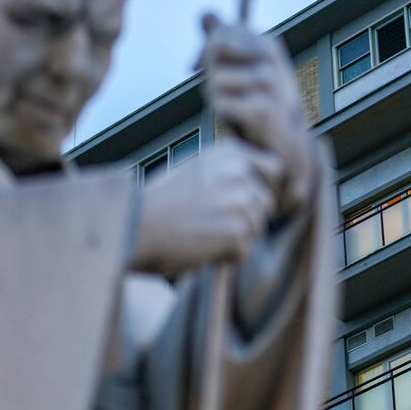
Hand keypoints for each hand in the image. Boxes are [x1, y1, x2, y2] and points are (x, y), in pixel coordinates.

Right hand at [130, 137, 280, 277]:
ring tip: (202, 234)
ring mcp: (241, 201)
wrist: (136, 226)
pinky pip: (245, 251)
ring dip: (235, 238)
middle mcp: (241, 172)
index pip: (274, 169)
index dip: (264, 189)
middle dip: (247, 218)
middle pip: (267, 203)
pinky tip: (201, 248)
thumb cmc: (159, 203)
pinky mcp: (237, 230)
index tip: (247, 203)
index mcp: (231, 153)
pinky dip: (226, 257)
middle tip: (213, 225)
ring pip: (257, 229)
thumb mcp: (196, 169)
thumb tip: (256, 187)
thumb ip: (228, 171)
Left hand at [198, 14, 313, 214]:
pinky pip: (220, 104)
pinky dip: (224, 116)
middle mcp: (271, 58)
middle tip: (229, 94)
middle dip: (212, 75)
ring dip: (218, 99)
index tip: (211, 71)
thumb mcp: (243, 68)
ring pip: (215, 81)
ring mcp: (269, 82)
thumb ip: (223, 39)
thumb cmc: (262, 104)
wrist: (288, 145)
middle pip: (214, 53)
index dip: (206, 56)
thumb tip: (205, 11)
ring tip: (238, 109)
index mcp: (267, 44)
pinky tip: (241, 122)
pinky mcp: (263, 108)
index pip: (218, 35)